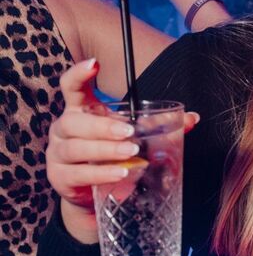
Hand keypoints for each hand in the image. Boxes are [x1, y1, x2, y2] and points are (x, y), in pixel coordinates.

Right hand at [46, 58, 198, 237]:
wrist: (93, 192)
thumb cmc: (112, 155)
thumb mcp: (132, 136)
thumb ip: (158, 125)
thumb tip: (191, 118)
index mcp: (81, 111)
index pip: (71, 87)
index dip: (78, 74)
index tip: (94, 64)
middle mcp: (64, 129)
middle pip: (74, 122)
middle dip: (102, 126)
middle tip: (129, 131)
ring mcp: (58, 154)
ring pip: (75, 148)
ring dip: (105, 150)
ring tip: (131, 153)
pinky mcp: (61, 178)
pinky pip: (78, 174)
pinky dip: (101, 174)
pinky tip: (120, 173)